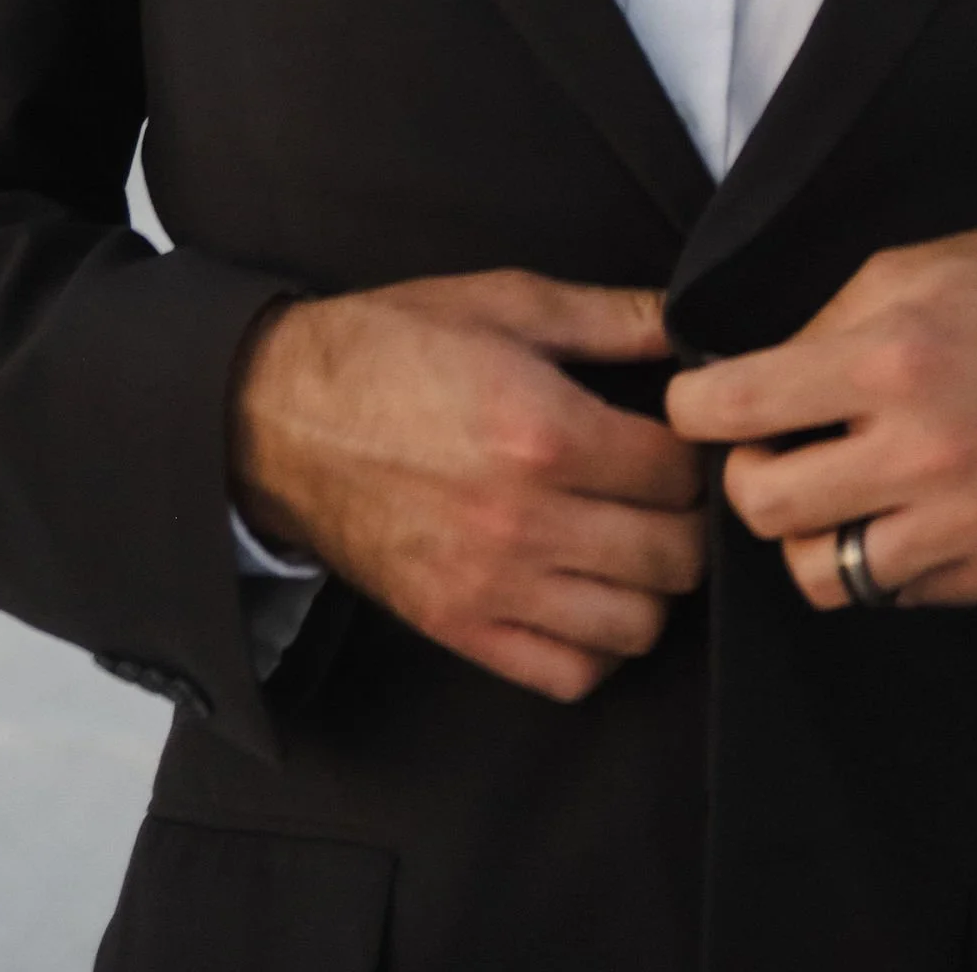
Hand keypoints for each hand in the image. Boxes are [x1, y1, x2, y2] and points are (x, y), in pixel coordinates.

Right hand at [229, 271, 705, 701]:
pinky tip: (585, 591)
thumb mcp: (507, 302)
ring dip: (651, 586)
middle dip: (686, 521)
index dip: (695, 451)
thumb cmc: (393, 346)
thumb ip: (612, 315)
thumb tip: (692, 326)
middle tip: (664, 491)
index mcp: (545, 431)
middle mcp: (525, 520)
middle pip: (675, 558)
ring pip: (637, 627)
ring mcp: (491, 586)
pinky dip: (596, 645)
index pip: (679, 474)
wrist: (281, 415)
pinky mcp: (459, 629)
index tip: (681, 437)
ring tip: (629, 540)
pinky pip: (570, 675)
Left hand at [663, 223, 976, 611]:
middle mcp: (925, 451)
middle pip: (764, 508)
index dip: (694, 408)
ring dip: (810, 531)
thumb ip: (819, 329)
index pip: (736, 408)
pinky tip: (901, 504)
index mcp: (891, 359)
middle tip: (771, 447)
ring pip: (821, 574)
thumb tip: (740, 379)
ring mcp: (966, 522)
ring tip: (833, 485)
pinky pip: (895, 593)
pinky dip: (881, 555)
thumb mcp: (907, 268)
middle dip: (749, 474)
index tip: (699, 406)